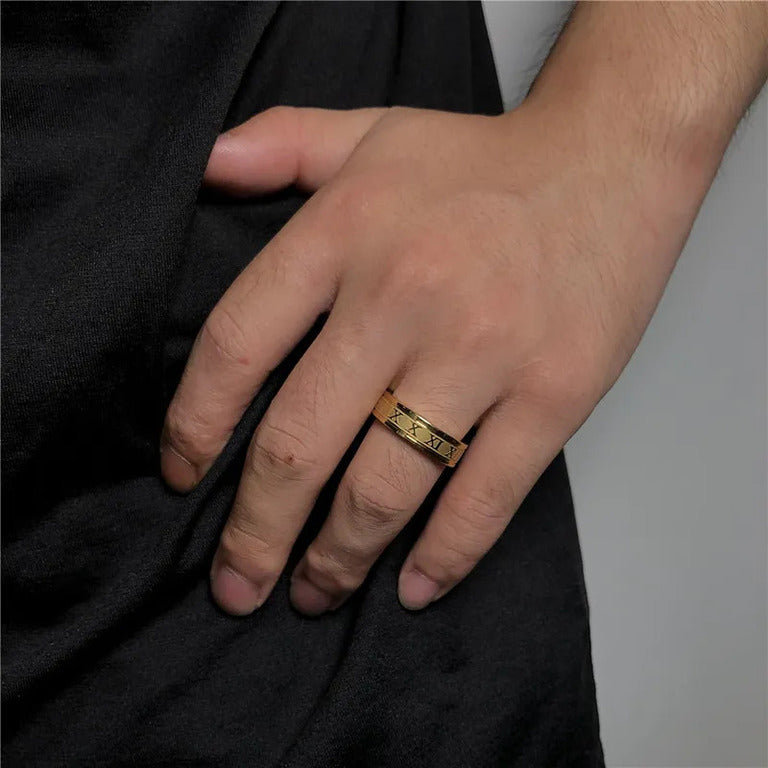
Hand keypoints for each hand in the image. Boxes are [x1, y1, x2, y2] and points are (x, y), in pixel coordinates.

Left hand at [160, 103, 688, 615]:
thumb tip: (206, 165)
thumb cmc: (483, 161)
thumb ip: (278, 142)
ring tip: (313, 591)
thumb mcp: (369, 131)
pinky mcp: (554, 392)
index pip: (235, 345)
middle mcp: (404, 295)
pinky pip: (485, 498)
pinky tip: (412, 586)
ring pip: (385, 487)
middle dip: (255, 533)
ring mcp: (483, 351)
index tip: (184, 476)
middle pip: (300, 443)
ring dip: (338, 559)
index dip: (195, 426)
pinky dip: (443, 557)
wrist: (611, 161)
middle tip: (237, 584)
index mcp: (345, 232)